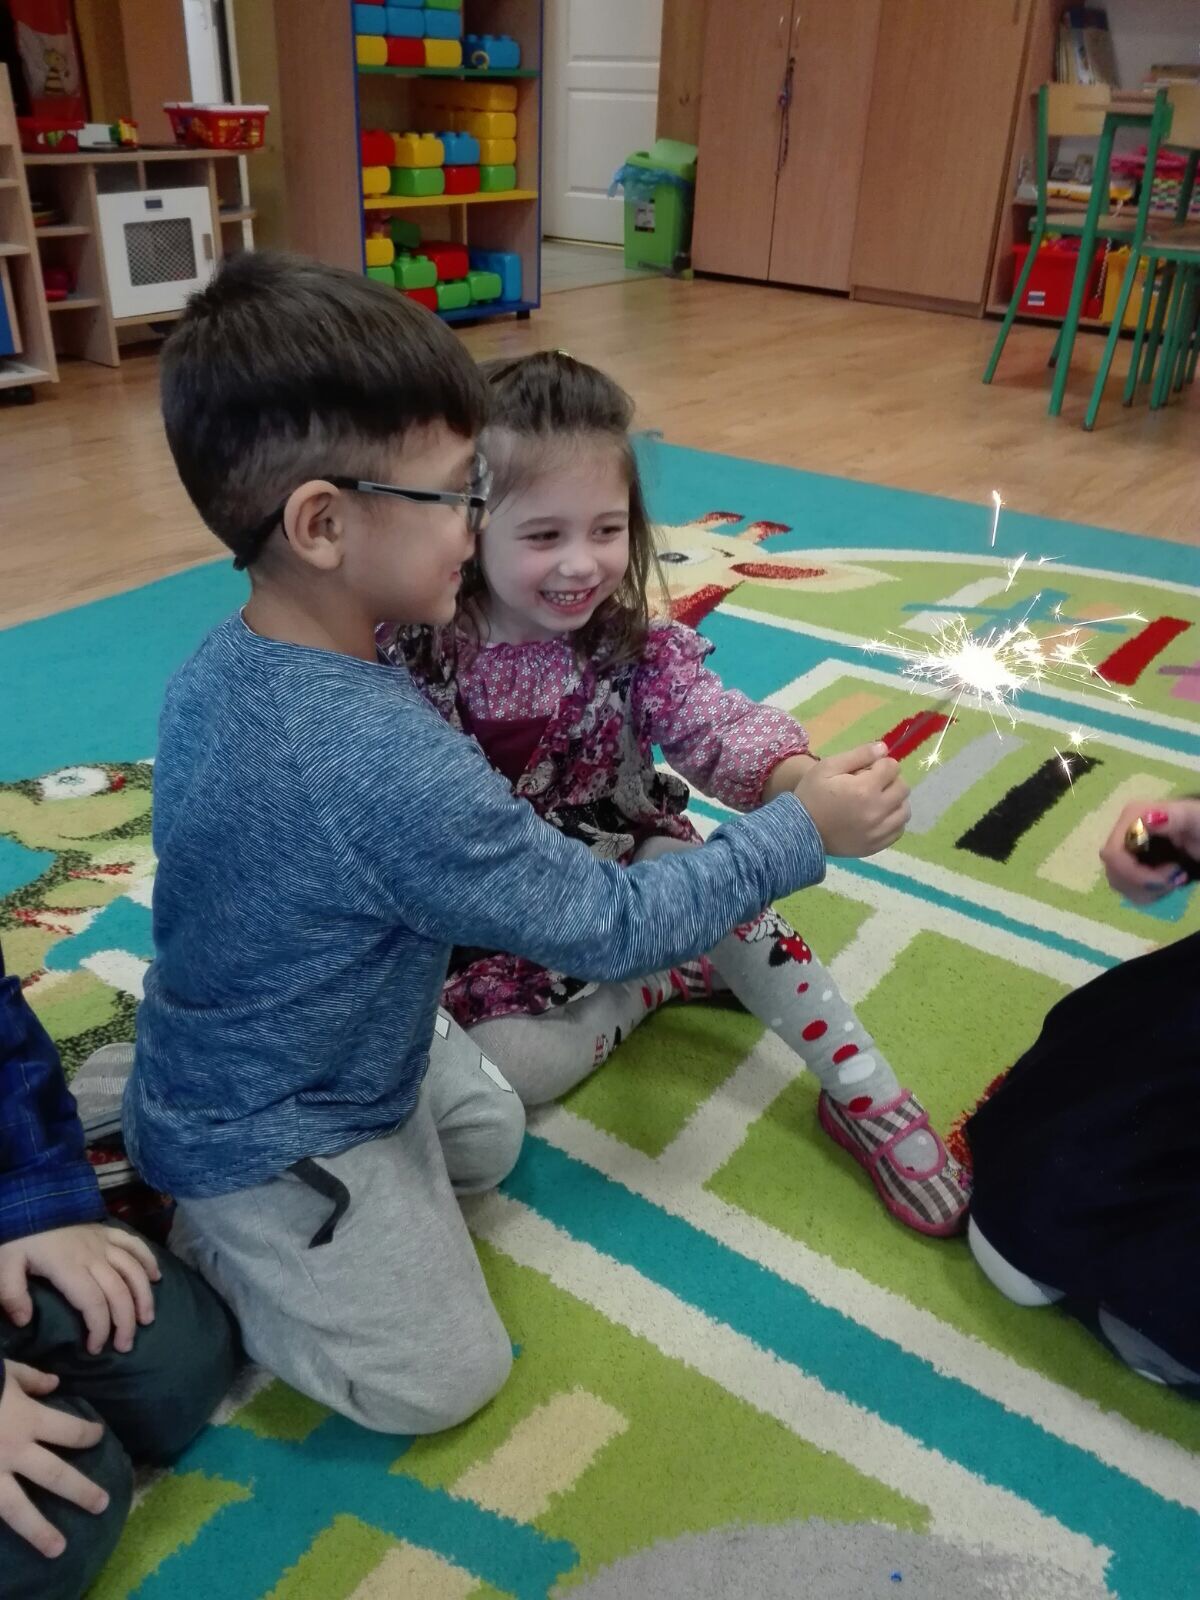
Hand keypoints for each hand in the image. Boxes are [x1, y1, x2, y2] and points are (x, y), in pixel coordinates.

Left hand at [0, 1225, 159, 1355]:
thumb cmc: (17, 1237)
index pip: (93, 1303)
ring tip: (147, 1319)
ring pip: (133, 1270)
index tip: (95, 1349)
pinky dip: (148, 1260)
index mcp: (69, 1267)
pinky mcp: (106, 1231)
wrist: (28, 1201)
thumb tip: (25, 1322)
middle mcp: (93, 1256)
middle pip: (118, 1291)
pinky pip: (134, 1244)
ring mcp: (103, 1242)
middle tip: (125, 1345)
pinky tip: (156, 1277)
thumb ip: (12, 1295)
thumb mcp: (4, 1265)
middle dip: (125, 1321)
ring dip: (143, 1296)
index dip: (99, 1328)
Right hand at [0, 1362, 106, 1558]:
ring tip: (58, 1549)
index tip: (98, 1436)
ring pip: (19, 1508)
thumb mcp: (5, 1371)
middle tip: (102, 1505)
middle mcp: (14, 1451)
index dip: (87, 1433)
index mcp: (28, 1419)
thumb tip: (54, 1383)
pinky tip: (6, 1549)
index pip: (69, 1430)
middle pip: (55, 1475)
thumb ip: (30, 1379)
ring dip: (40, 1530)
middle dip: (81, 1491)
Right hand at [794, 741, 909, 856]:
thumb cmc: (811, 795)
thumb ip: (858, 755)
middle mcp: (877, 811)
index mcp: (865, 789)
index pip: (893, 767)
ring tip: (878, 801)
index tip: (869, 768)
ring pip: (904, 811)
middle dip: (890, 781)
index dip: (881, 764)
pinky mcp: (876, 845)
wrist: (799, 831)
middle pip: (902, 788)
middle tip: (873, 783)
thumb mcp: (827, 767)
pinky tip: (878, 817)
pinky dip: (892, 821)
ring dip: (895, 802)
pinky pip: (898, 830)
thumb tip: (883, 748)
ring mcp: (878, 831)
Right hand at [1099, 799, 1199, 903]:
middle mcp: (1122, 834)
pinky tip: (1165, 884)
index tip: (1171, 873)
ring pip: (1118, 882)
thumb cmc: (1199, 825)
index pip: (1113, 854)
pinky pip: (1125, 889)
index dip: (1134, 872)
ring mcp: (1123, 851)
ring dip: (1148, 890)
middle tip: (1175, 879)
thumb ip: (1173, 817)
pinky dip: (1146, 894)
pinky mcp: (1127, 866)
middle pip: (1114, 870)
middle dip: (1145, 882)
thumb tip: (1145, 820)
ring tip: (1173, 880)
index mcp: (1132, 818)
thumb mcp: (1194, 818)